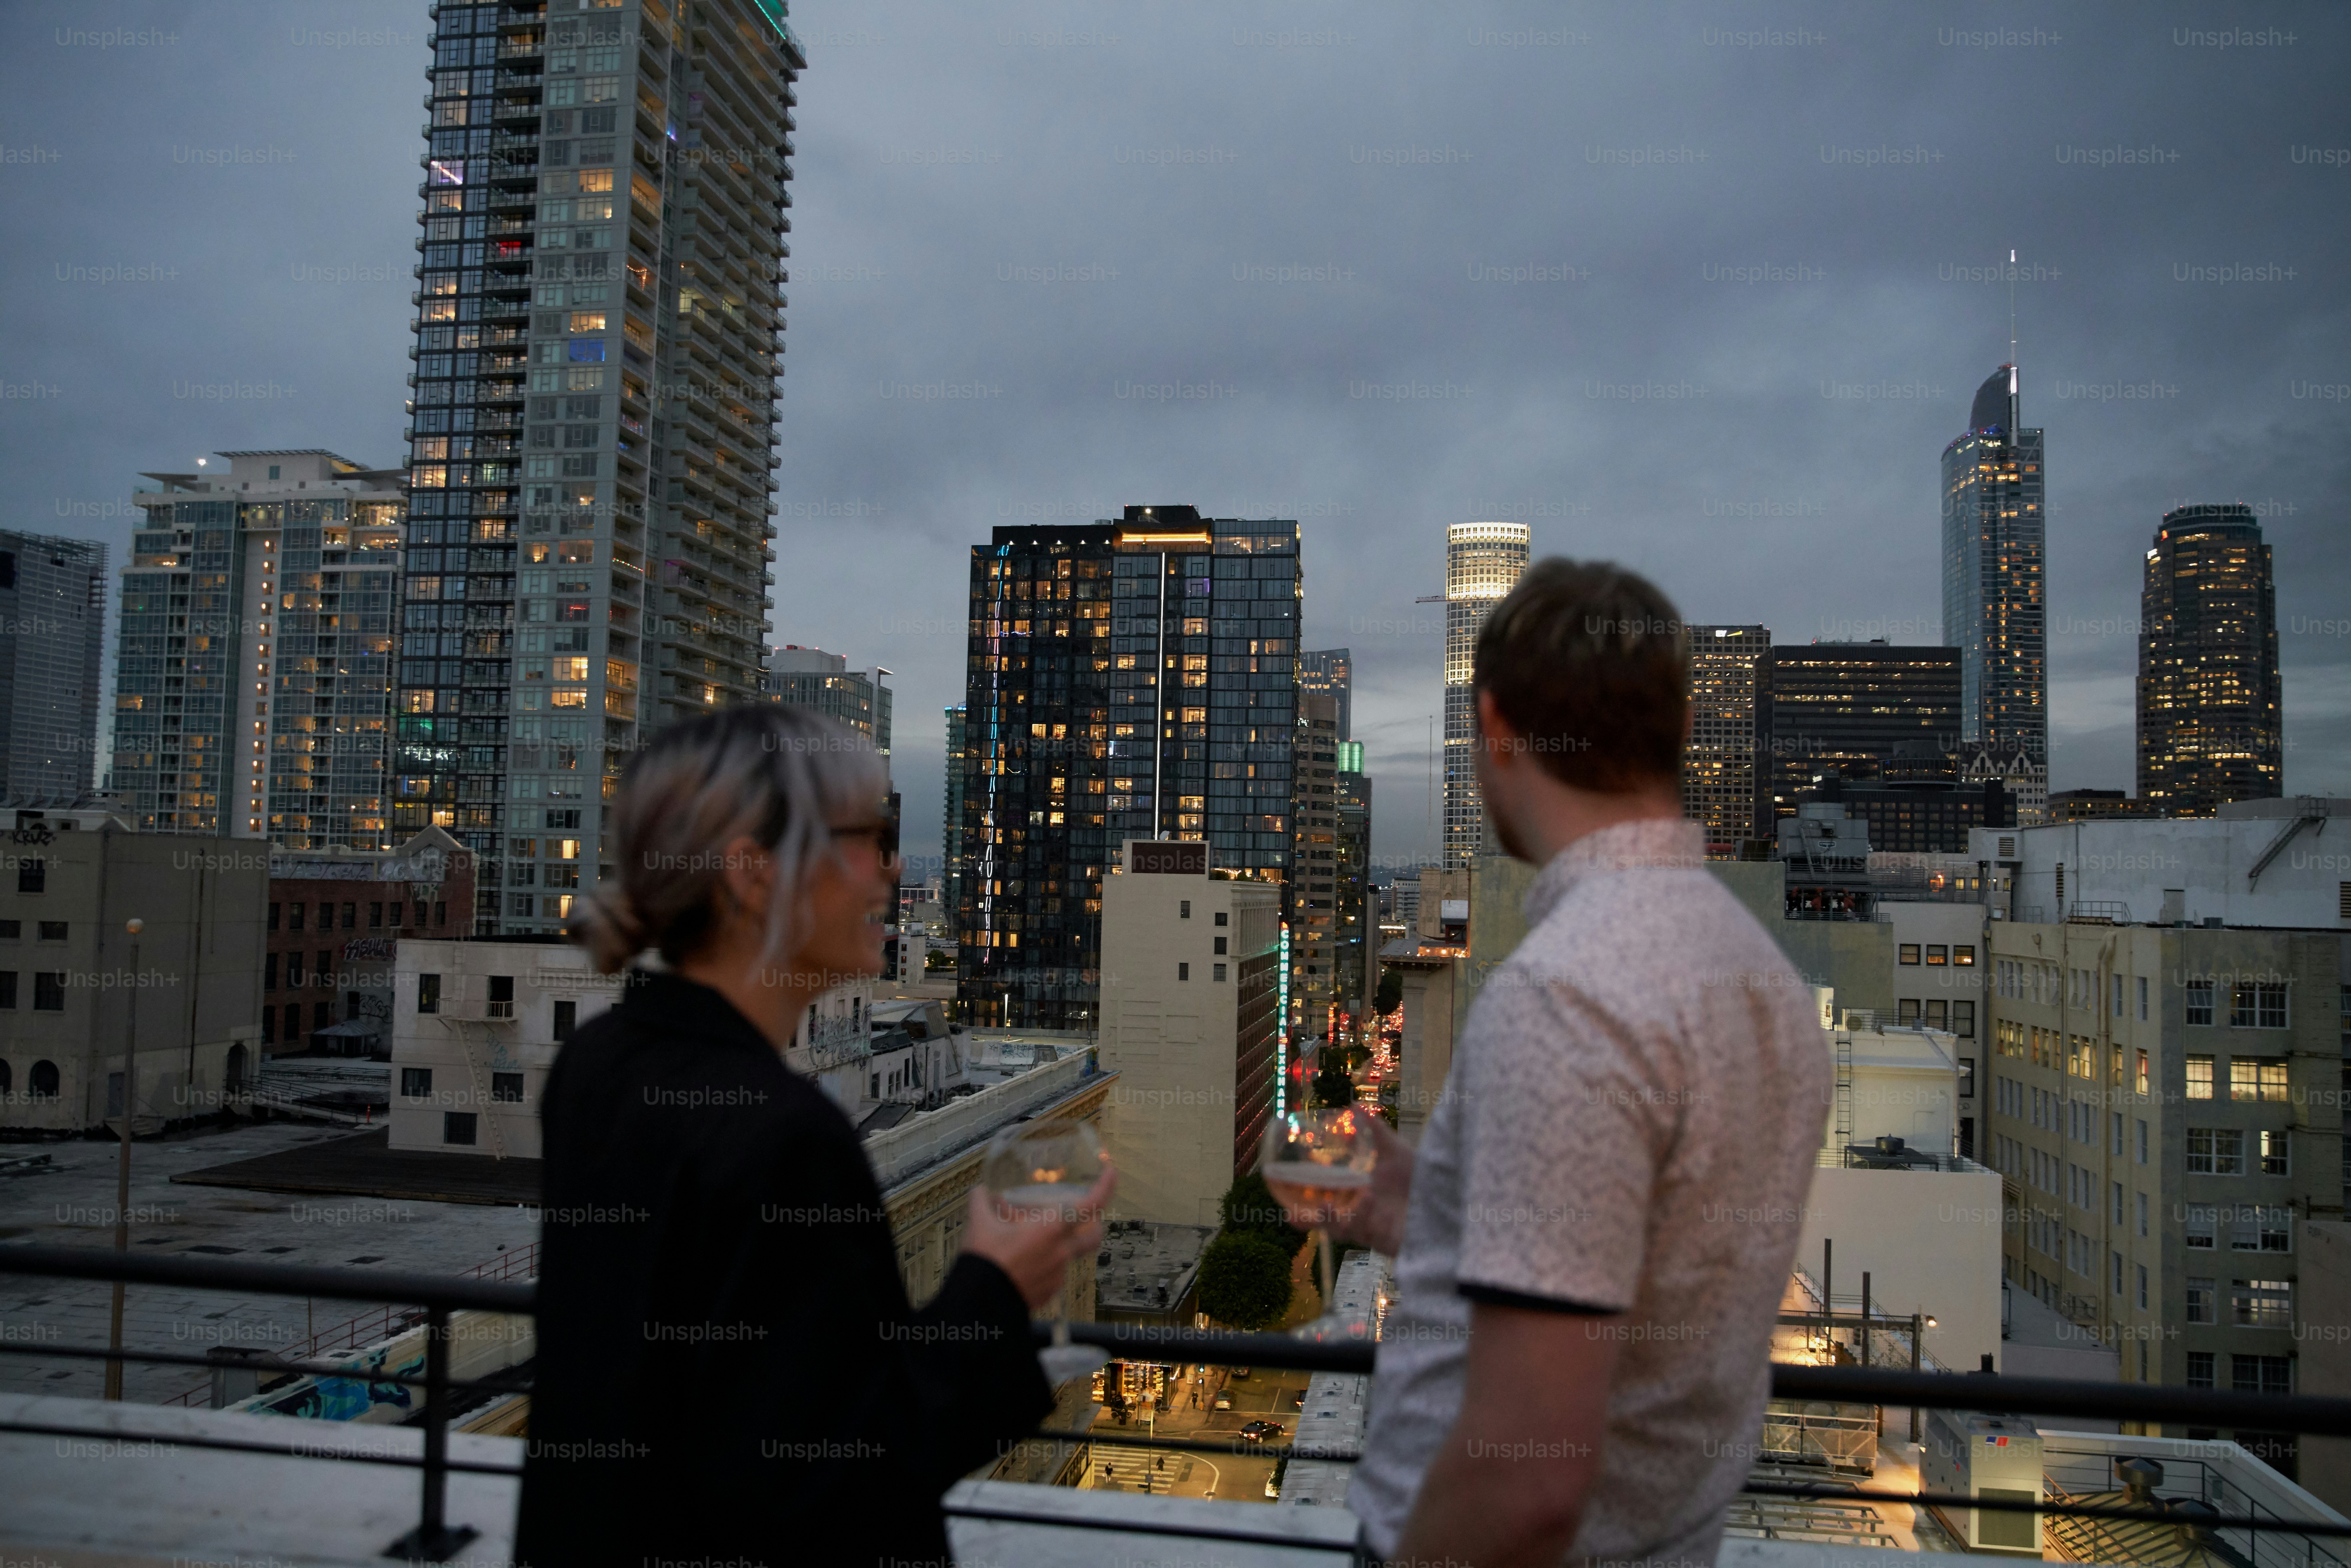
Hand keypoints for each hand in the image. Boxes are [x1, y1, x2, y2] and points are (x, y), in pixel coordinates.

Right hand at [962, 1162, 1115, 1308]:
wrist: (979, 1303)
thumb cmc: (985, 1259)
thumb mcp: (979, 1224)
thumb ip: (981, 1202)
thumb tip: (980, 1190)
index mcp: (1051, 1229)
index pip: (1091, 1205)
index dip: (1105, 1187)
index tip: (1111, 1172)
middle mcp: (1061, 1252)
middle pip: (1093, 1236)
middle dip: (1094, 1225)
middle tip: (1082, 1216)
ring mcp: (1057, 1276)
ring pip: (1068, 1255)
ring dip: (1057, 1245)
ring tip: (1032, 1241)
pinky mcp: (1048, 1294)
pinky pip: (1052, 1274)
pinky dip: (1043, 1265)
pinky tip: (1024, 1264)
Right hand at [1274, 1117, 1414, 1256]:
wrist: (1451, 1197)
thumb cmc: (1420, 1177)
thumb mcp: (1396, 1151)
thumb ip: (1375, 1131)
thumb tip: (1353, 1106)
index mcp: (1358, 1200)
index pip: (1328, 1211)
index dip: (1307, 1216)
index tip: (1289, 1215)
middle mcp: (1364, 1218)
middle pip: (1332, 1227)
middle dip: (1317, 1223)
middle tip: (1303, 1214)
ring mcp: (1378, 1230)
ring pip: (1350, 1233)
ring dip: (1346, 1219)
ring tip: (1356, 1198)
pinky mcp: (1392, 1241)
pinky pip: (1375, 1236)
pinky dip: (1370, 1218)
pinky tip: (1374, 1204)